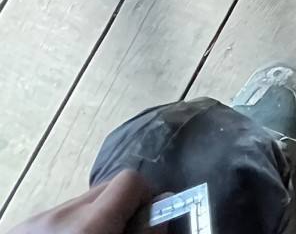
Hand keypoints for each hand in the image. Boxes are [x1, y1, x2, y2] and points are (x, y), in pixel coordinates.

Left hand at [12, 171, 155, 233]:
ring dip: (92, 218)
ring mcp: (36, 220)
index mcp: (91, 225)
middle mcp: (61, 215)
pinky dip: (67, 226)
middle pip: (105, 188)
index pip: (129, 179)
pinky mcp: (20, 226)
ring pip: (80, 202)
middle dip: (119, 206)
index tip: (146, 218)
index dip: (144, 196)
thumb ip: (143, 232)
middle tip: (121, 231)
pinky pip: (56, 215)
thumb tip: (163, 205)